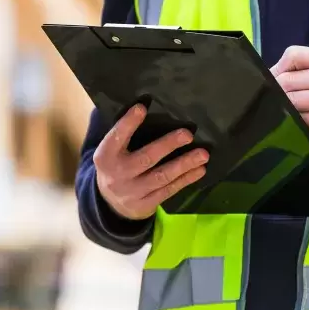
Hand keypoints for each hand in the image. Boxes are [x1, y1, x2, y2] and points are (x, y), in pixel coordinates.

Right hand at [93, 104, 209, 219]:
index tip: (142, 107)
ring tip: (203, 154)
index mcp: (105, 156)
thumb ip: (123, 133)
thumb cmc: (117, 165)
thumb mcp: (111, 151)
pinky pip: (169, 190)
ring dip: (184, 164)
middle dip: (168, 145)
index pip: (116, 137)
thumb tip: (144, 105)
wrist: (110, 204)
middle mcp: (117, 175)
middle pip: (145, 158)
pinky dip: (186, 180)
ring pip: (162, 176)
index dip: (128, 123)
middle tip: (188, 134)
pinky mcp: (145, 205)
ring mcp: (131, 192)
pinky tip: (200, 170)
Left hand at [271, 46, 308, 160]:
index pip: (293, 54)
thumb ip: (297, 74)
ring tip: (294, 113)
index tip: (277, 82)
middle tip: (281, 103)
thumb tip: (266, 77)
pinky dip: (295, 123)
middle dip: (277, 93)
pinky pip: (299, 118)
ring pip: (290, 100)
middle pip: (287, 80)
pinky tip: (303, 124)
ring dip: (286, 109)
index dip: (278, 69)